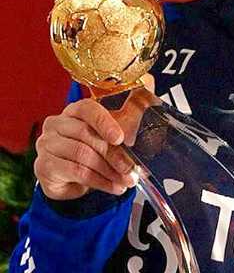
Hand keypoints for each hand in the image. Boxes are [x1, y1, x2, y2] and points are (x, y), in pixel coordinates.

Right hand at [33, 76, 152, 200]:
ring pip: (82, 155)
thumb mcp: (114, 133)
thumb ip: (130, 113)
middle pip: (87, 136)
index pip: (87, 109)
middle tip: (132, 169)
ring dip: (109, 171)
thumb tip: (150, 85)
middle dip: (114, 155)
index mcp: (75, 111)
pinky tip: (113, 187)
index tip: (120, 138)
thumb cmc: (96, 150)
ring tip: (126, 181)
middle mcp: (57, 123)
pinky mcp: (43, 165)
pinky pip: (75, 172)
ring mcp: (46, 144)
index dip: (104, 122)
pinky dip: (99, 181)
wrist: (73, 179)